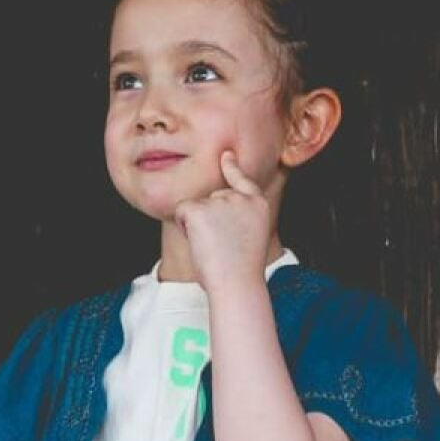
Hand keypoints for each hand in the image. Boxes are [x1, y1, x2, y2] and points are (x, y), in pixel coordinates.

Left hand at [173, 150, 270, 291]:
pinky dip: (184, 228)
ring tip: (213, 248)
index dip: (232, 168)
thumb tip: (214, 214)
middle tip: (221, 247)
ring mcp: (219, 201)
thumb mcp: (250, 239)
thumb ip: (238, 220)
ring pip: (196, 207)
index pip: (243, 180)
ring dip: (197, 227)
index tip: (226, 156)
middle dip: (209, 219)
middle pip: (212, 198)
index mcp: (258, 205)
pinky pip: (182, 212)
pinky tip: (199, 243)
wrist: (236, 284)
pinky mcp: (199, 209)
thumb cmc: (241, 273)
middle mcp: (240, 198)